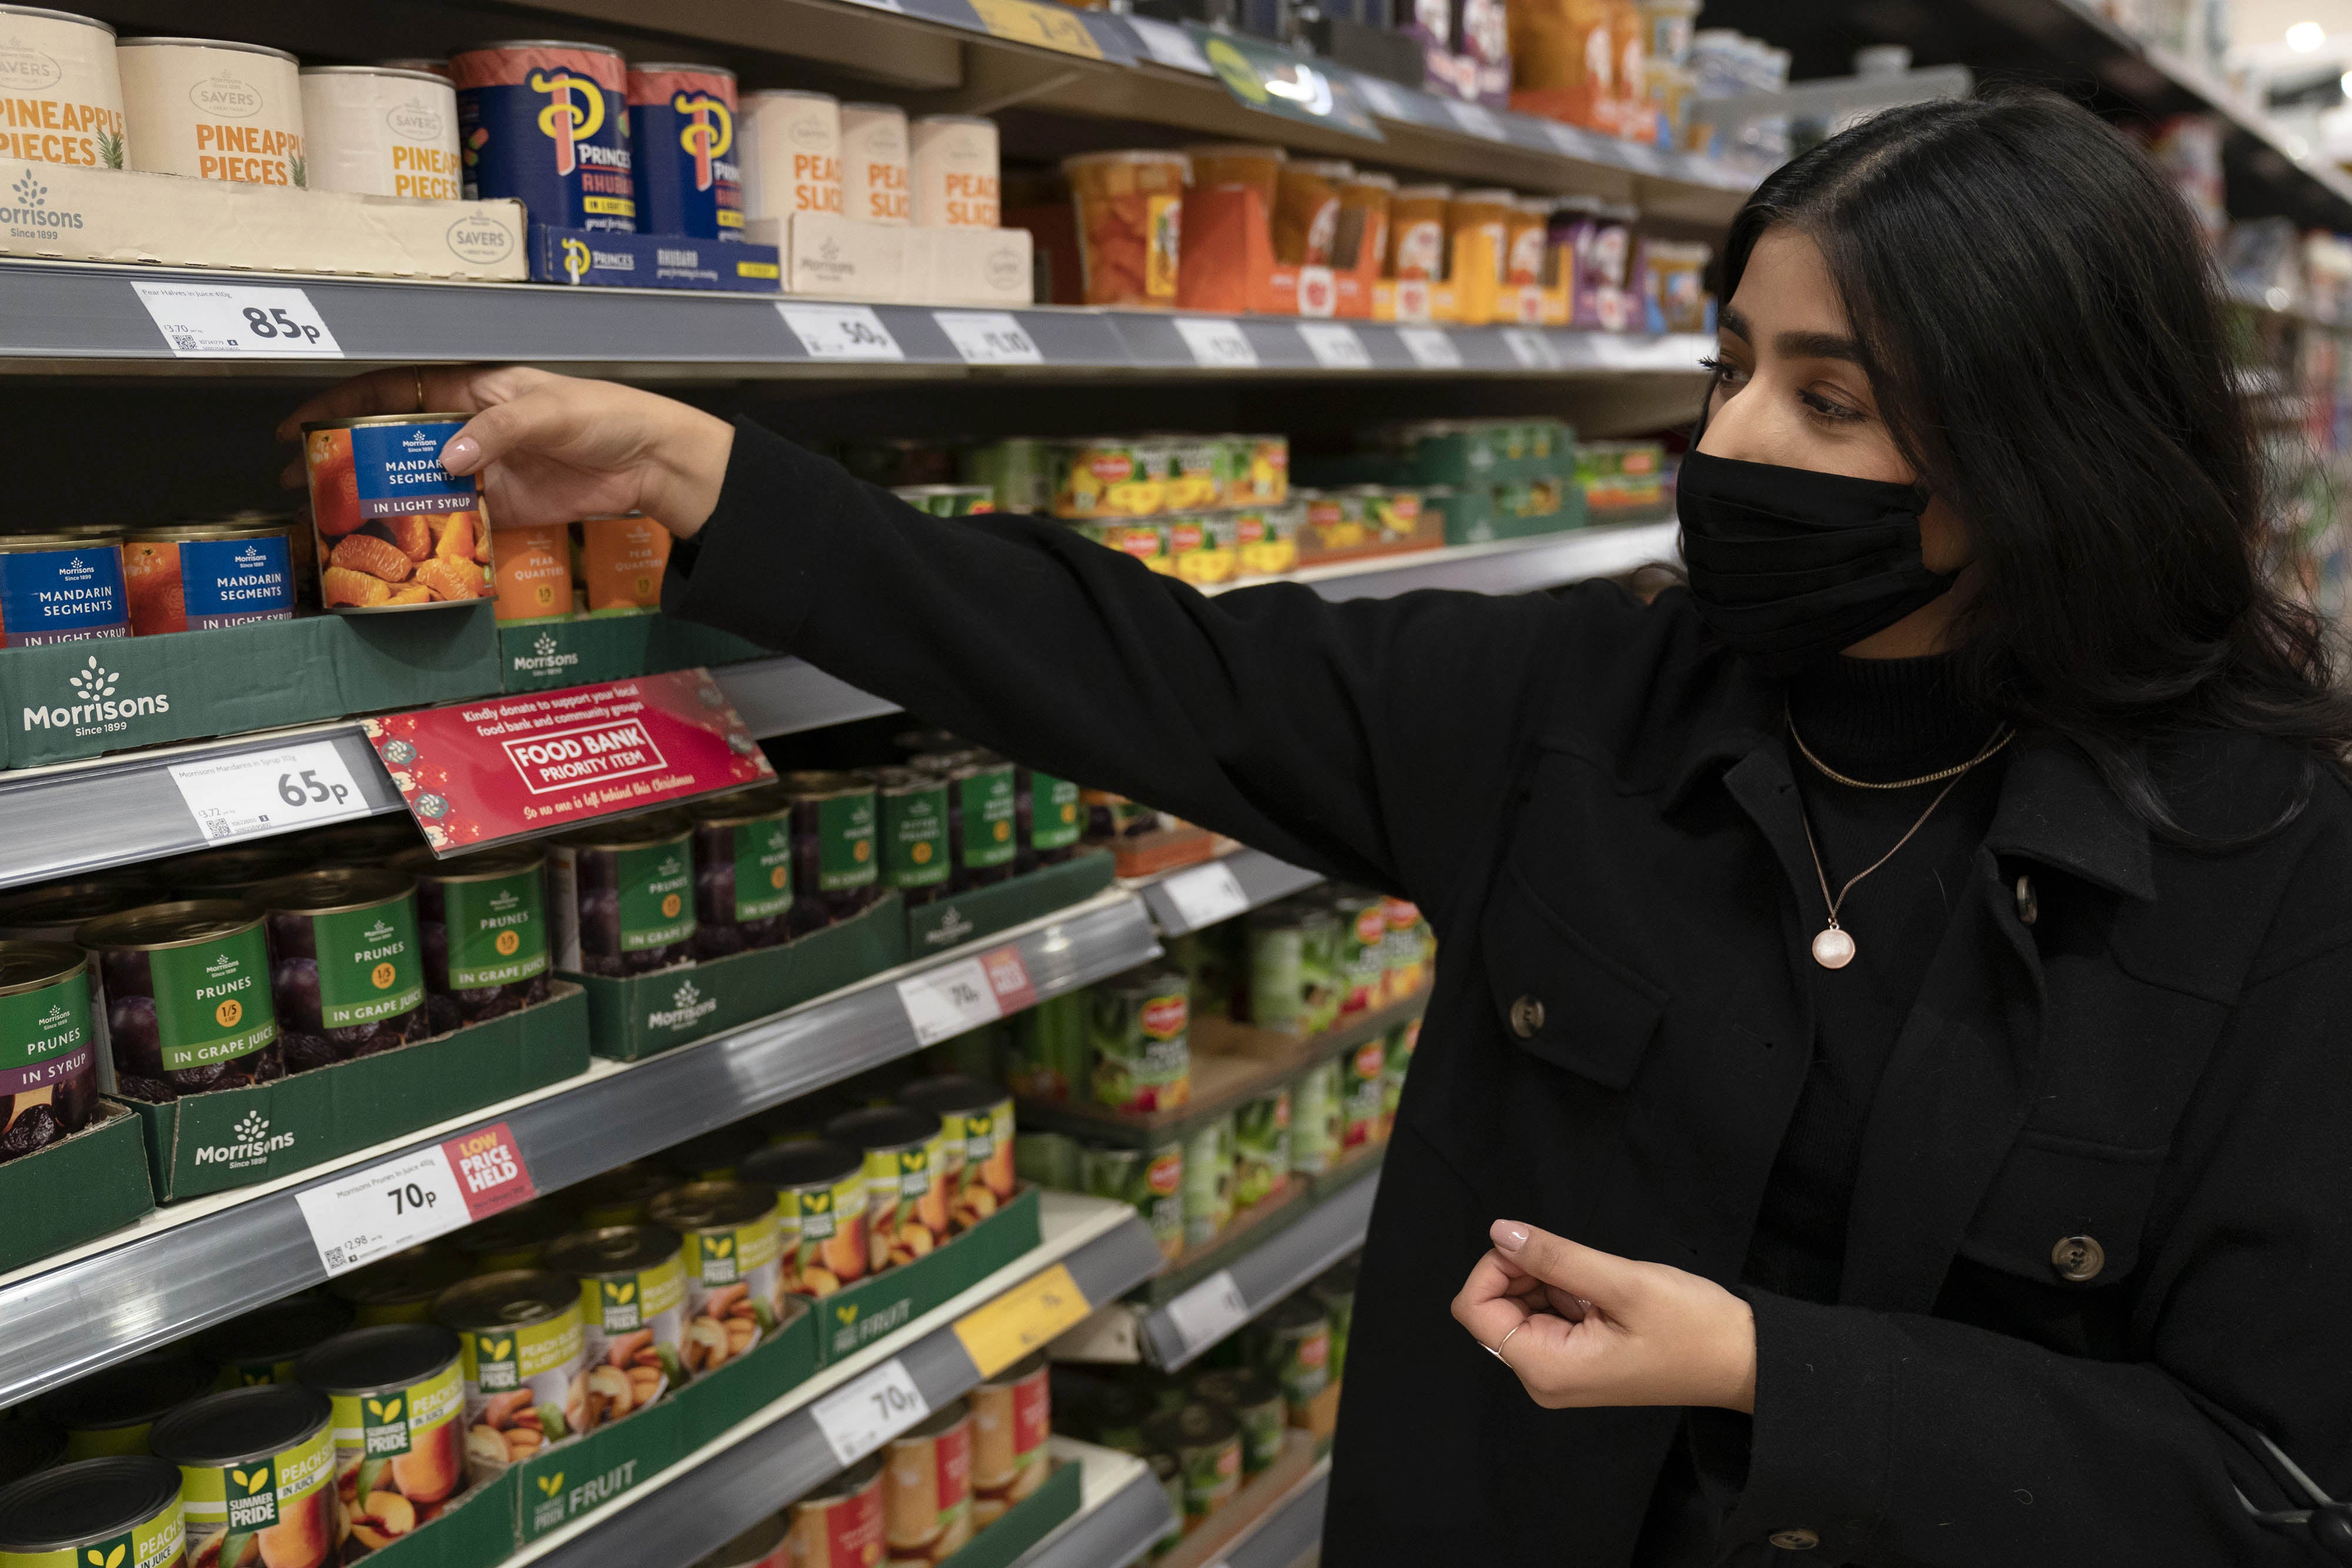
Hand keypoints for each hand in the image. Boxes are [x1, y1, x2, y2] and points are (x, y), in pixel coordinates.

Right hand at [277, 366, 734, 537]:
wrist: (651, 462)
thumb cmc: (606, 416)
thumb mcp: (549, 410)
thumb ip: (496, 431)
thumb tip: (447, 459)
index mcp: (472, 387)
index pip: (392, 388)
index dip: (343, 403)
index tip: (302, 424)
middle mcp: (467, 427)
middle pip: (392, 438)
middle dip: (345, 455)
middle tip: (302, 480)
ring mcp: (481, 469)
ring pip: (416, 481)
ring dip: (377, 498)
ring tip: (333, 517)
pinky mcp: (500, 506)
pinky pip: (453, 518)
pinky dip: (424, 531)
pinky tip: (395, 544)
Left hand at [1452, 1218, 1756, 1412]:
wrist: (1743, 1361)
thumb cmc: (1692, 1327)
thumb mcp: (1622, 1282)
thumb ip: (1555, 1257)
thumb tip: (1499, 1231)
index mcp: (1545, 1369)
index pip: (1474, 1309)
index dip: (1494, 1268)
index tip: (1538, 1250)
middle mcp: (1542, 1379)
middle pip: (1493, 1308)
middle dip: (1523, 1273)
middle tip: (1577, 1265)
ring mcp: (1559, 1372)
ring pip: (1519, 1307)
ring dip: (1548, 1282)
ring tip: (1598, 1285)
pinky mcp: (1577, 1361)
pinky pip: (1547, 1316)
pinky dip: (1564, 1293)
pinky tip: (1601, 1295)